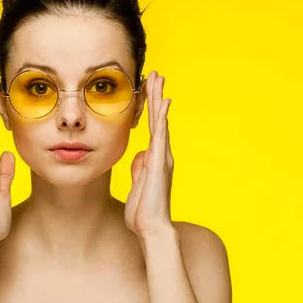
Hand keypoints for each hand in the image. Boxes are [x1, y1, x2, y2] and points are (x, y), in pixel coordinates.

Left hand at [124, 70, 174, 239]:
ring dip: (159, 99)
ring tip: (158, 78)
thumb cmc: (143, 211)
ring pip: (161, 121)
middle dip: (156, 96)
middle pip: (158, 118)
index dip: (150, 107)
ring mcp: (161, 157)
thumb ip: (139, 168)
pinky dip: (162, 117)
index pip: (152, 127)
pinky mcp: (159, 162)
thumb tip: (140, 155)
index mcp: (153, 158)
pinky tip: (163, 102)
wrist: (152, 228)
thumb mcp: (138, 184)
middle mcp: (160, 154)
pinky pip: (160, 135)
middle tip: (154, 74)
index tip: (148, 89)